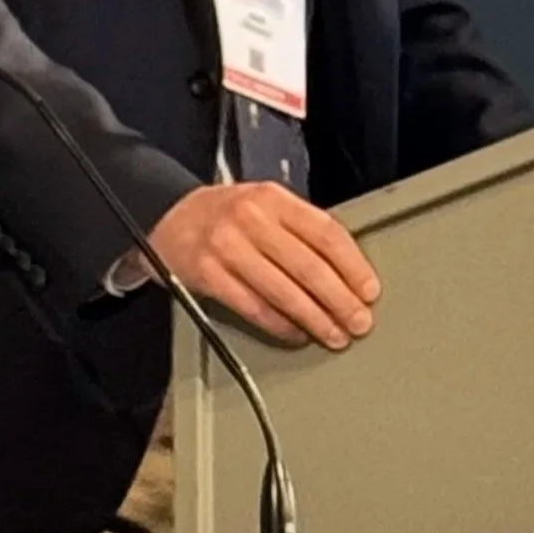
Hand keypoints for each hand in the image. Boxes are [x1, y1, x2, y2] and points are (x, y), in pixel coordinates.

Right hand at [147, 181, 379, 348]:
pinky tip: (297, 334)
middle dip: (340, 300)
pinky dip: (281, 326)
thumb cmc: (223, 215)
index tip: (369, 290)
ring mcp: (228, 248)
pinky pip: (255, 308)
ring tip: (334, 335)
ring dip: (315, 319)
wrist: (164, 216)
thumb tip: (346, 272)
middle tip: (359, 322)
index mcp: (273, 198)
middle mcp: (251, 219)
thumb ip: (298, 229)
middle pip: (308, 266)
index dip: (353, 266)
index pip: (325, 233)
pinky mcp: (209, 276)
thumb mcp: (263, 205)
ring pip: (283, 292)